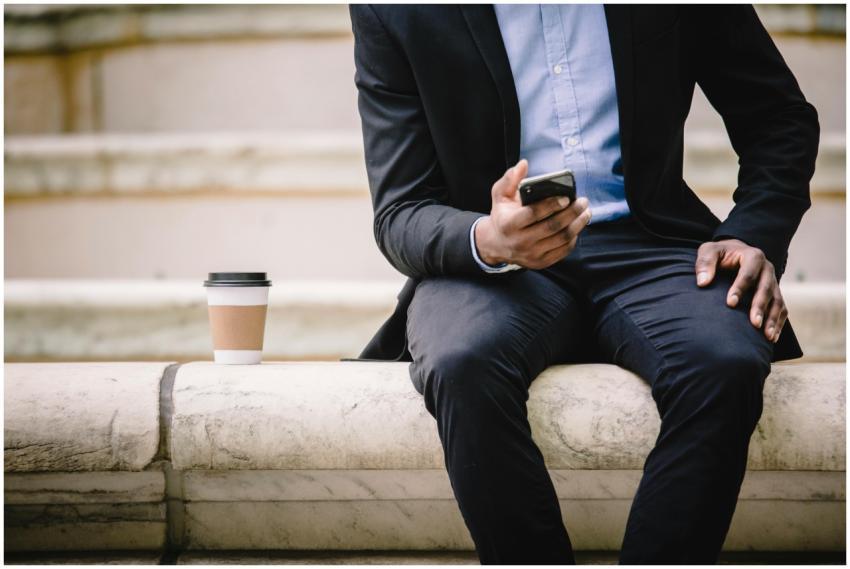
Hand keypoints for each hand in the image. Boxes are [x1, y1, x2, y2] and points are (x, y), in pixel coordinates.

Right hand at [475, 159, 590, 269]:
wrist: (496, 244)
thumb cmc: (502, 215)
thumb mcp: (500, 195)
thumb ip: (510, 179)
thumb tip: (523, 164)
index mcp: (509, 224)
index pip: (533, 214)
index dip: (552, 205)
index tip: (567, 197)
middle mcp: (520, 241)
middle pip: (552, 227)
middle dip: (571, 213)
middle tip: (583, 201)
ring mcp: (531, 254)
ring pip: (561, 239)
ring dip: (577, 225)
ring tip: (586, 212)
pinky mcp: (540, 263)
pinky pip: (562, 251)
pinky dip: (573, 238)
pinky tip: (577, 226)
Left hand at [695, 239, 786, 342]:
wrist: (734, 252)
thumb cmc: (719, 254)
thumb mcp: (708, 251)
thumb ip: (704, 263)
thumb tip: (702, 282)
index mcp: (753, 256)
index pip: (748, 273)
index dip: (740, 288)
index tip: (730, 304)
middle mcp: (767, 269)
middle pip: (766, 289)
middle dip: (760, 307)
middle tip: (754, 324)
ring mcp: (773, 281)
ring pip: (778, 301)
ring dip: (773, 319)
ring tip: (767, 336)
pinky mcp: (775, 293)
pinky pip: (781, 308)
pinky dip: (778, 322)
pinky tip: (772, 337)